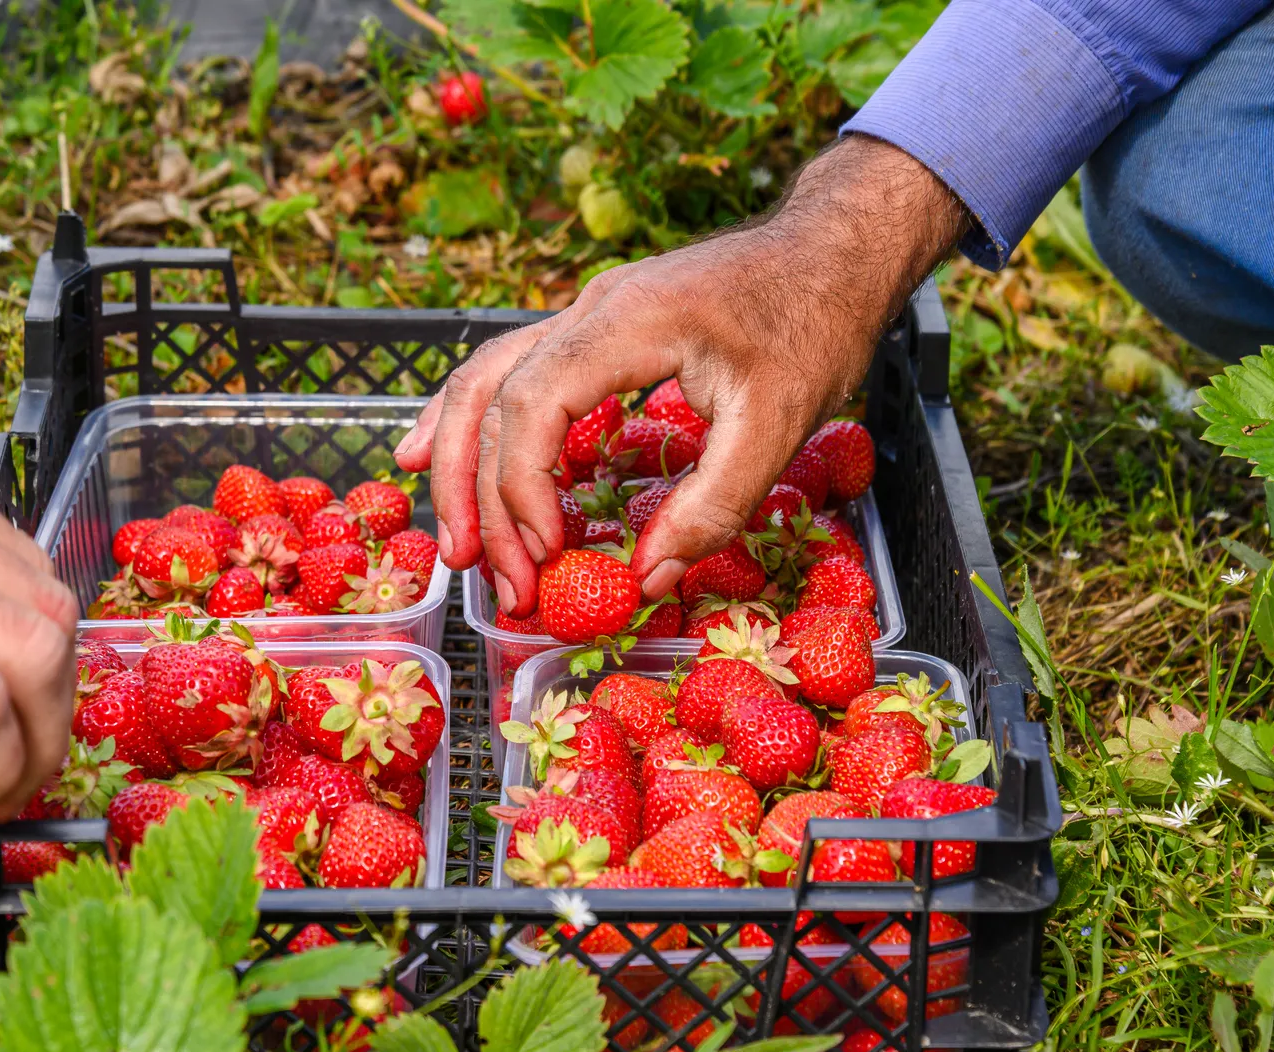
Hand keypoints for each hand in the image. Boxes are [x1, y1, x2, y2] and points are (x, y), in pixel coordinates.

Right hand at [394, 136, 967, 613]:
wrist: (834, 248)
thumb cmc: (814, 322)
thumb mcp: (779, 426)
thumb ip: (714, 505)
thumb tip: (648, 578)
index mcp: (624, 323)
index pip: (532, 405)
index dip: (524, 488)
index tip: (547, 553)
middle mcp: (588, 311)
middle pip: (491, 398)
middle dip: (480, 496)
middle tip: (492, 579)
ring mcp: (586, 315)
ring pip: (486, 382)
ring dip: (462, 464)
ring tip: (457, 542)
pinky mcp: (598, 331)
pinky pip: (511, 372)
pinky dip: (473, 421)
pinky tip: (439, 455)